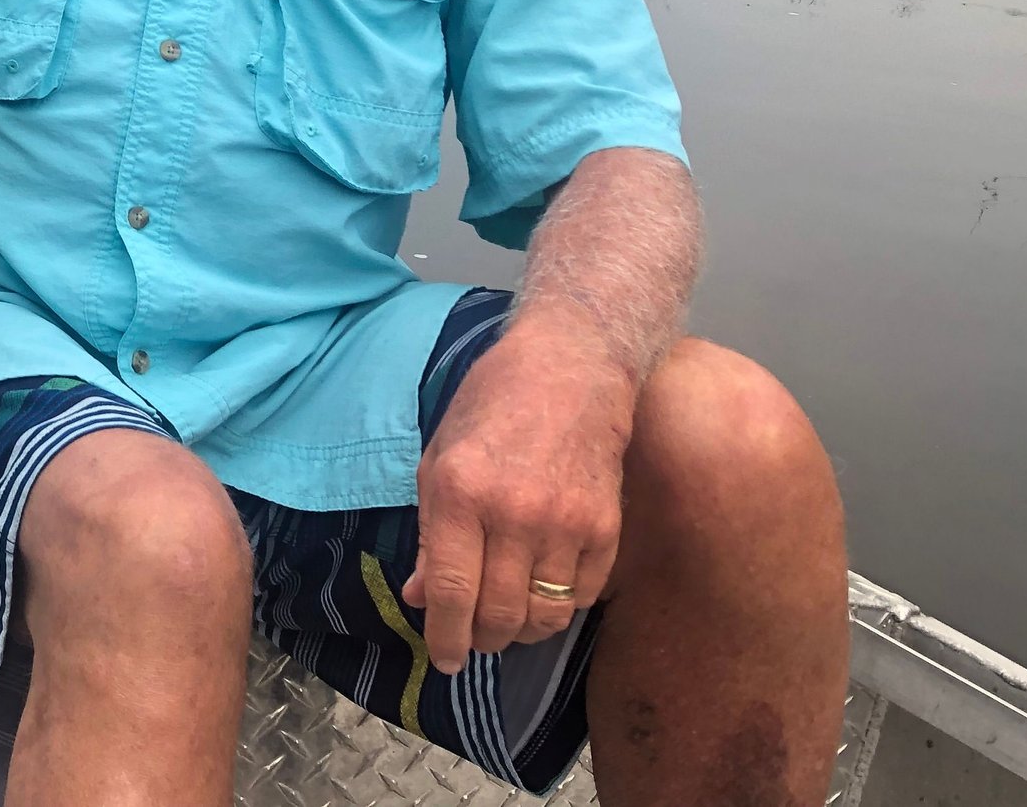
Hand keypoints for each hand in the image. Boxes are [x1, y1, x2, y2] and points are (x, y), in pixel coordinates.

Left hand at [401, 311, 636, 672]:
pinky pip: (581, 597)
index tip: (444, 658)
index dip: (444, 637)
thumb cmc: (492, 407)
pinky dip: (560, 605)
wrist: (570, 369)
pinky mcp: (605, 528)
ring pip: (543, 617)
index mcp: (458, 494)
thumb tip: (421, 597)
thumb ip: (430, 534)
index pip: (450, 593)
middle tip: (474, 638)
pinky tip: (543, 588)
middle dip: (481, 640)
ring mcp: (565, 524)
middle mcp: (511, 514)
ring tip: (507, 620)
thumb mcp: (440, 460)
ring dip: (521, 631)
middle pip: (497, 616)